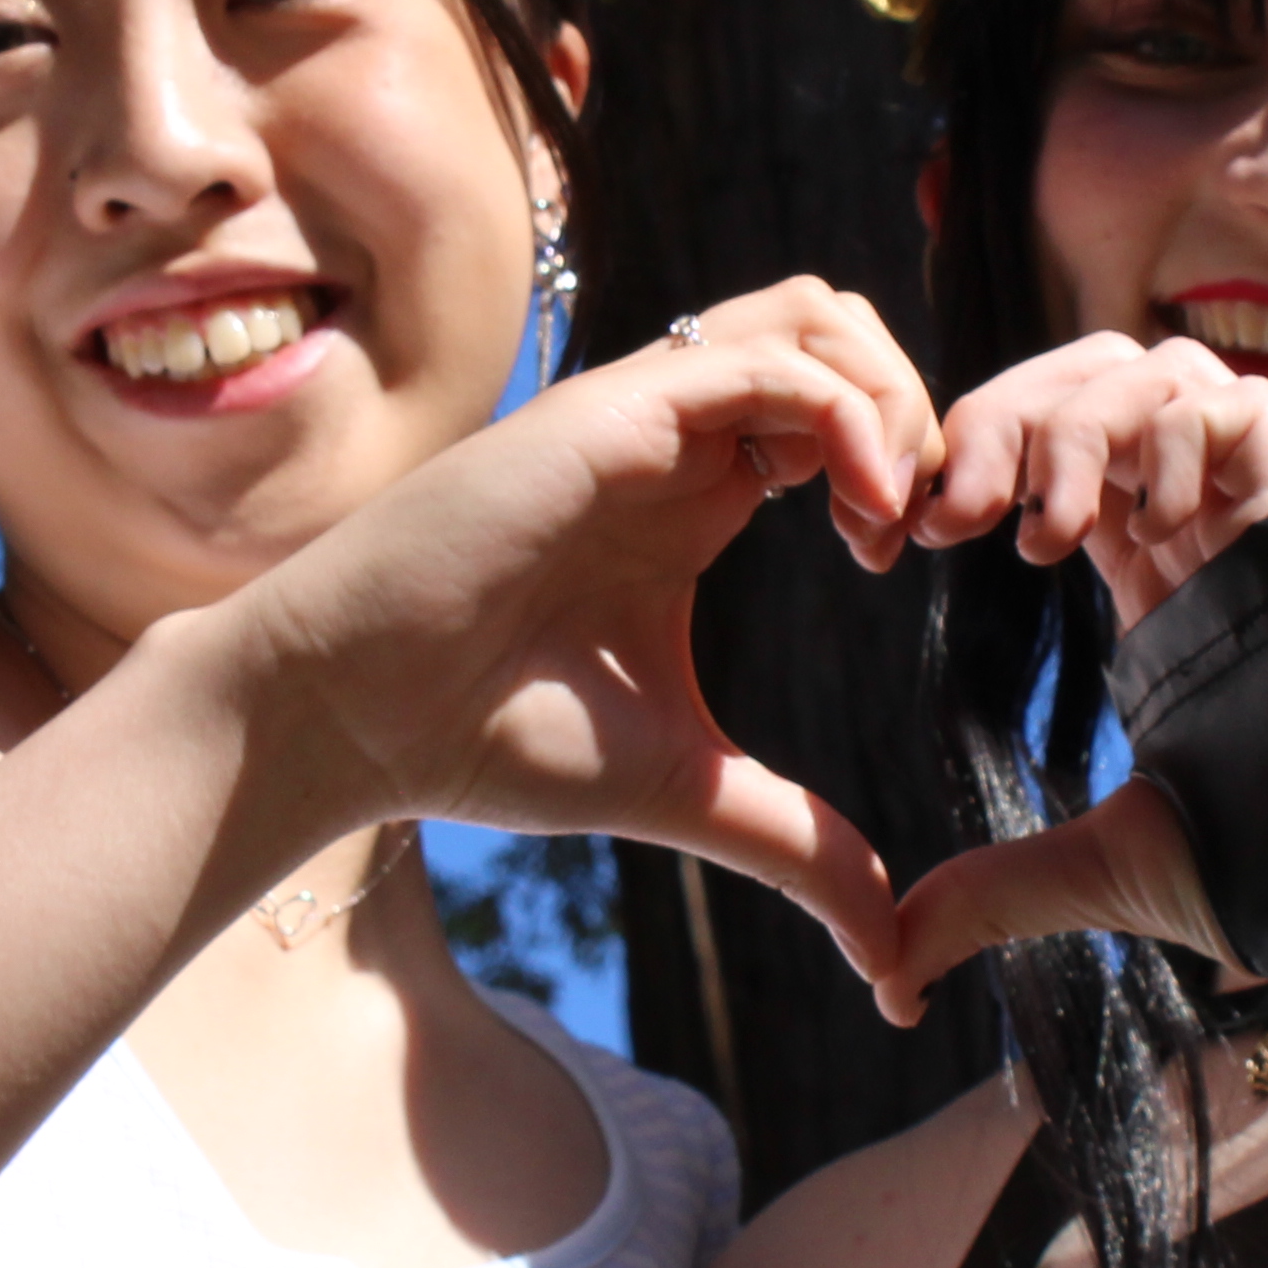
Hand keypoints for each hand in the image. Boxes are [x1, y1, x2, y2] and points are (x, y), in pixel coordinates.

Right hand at [226, 278, 938, 982]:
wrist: (353, 715)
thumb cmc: (485, 738)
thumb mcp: (686, 791)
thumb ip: (796, 846)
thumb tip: (892, 952)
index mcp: (696, 495)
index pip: (838, 406)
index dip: (902, 464)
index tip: (900, 564)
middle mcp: (678, 434)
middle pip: (841, 330)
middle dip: (914, 410)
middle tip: (911, 529)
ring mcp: (645, 411)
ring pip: (816, 314)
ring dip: (887, 399)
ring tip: (885, 515)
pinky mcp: (614, 411)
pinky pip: (770, 361)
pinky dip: (846, 419)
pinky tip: (856, 519)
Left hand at [864, 335, 1267, 1020]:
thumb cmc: (1265, 866)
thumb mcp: (1097, 865)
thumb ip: (992, 893)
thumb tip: (892, 973)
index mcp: (1142, 570)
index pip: (1035, 453)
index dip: (960, 469)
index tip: (893, 540)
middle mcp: (1191, 517)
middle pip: (1077, 380)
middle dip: (995, 421)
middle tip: (945, 513)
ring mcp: (1251, 497)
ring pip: (1144, 368)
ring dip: (1071, 428)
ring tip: (1041, 534)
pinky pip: (1225, 398)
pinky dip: (1167, 435)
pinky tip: (1145, 526)